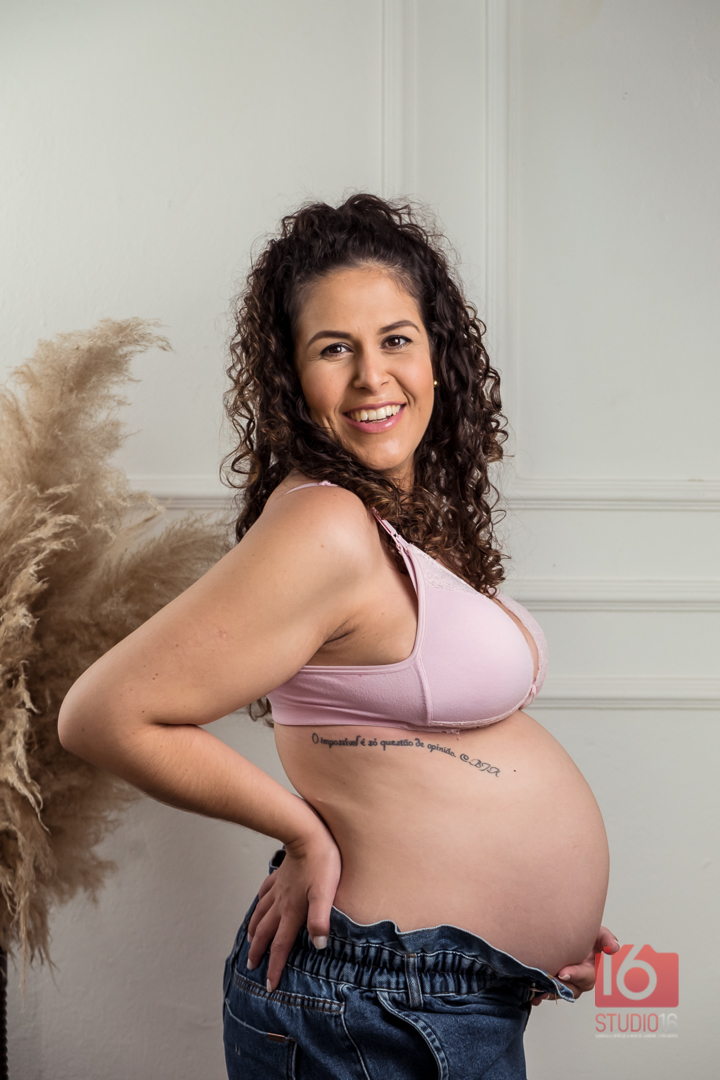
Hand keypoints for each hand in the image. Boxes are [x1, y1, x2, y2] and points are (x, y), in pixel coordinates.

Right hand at [246, 824, 341, 991]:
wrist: (308, 833)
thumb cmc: (321, 862)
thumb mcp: (325, 893)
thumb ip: (320, 920)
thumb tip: (317, 946)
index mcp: (292, 911)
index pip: (281, 945)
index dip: (275, 967)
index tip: (268, 986)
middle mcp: (281, 903)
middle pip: (266, 933)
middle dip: (259, 953)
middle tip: (251, 967)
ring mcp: (278, 888)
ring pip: (261, 914)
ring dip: (255, 931)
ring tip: (250, 942)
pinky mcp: (280, 876)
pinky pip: (264, 893)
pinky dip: (259, 905)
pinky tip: (260, 905)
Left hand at [530, 925, 618, 1005]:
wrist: (566, 934)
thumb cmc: (584, 935)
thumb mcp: (597, 934)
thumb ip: (606, 939)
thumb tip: (614, 947)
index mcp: (590, 970)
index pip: (586, 976)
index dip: (575, 975)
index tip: (563, 972)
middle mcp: (579, 980)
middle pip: (573, 989)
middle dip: (561, 986)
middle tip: (549, 980)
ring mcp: (566, 983)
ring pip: (560, 993)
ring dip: (550, 993)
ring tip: (540, 990)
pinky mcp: (553, 983)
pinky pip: (548, 993)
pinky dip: (541, 996)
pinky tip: (534, 997)